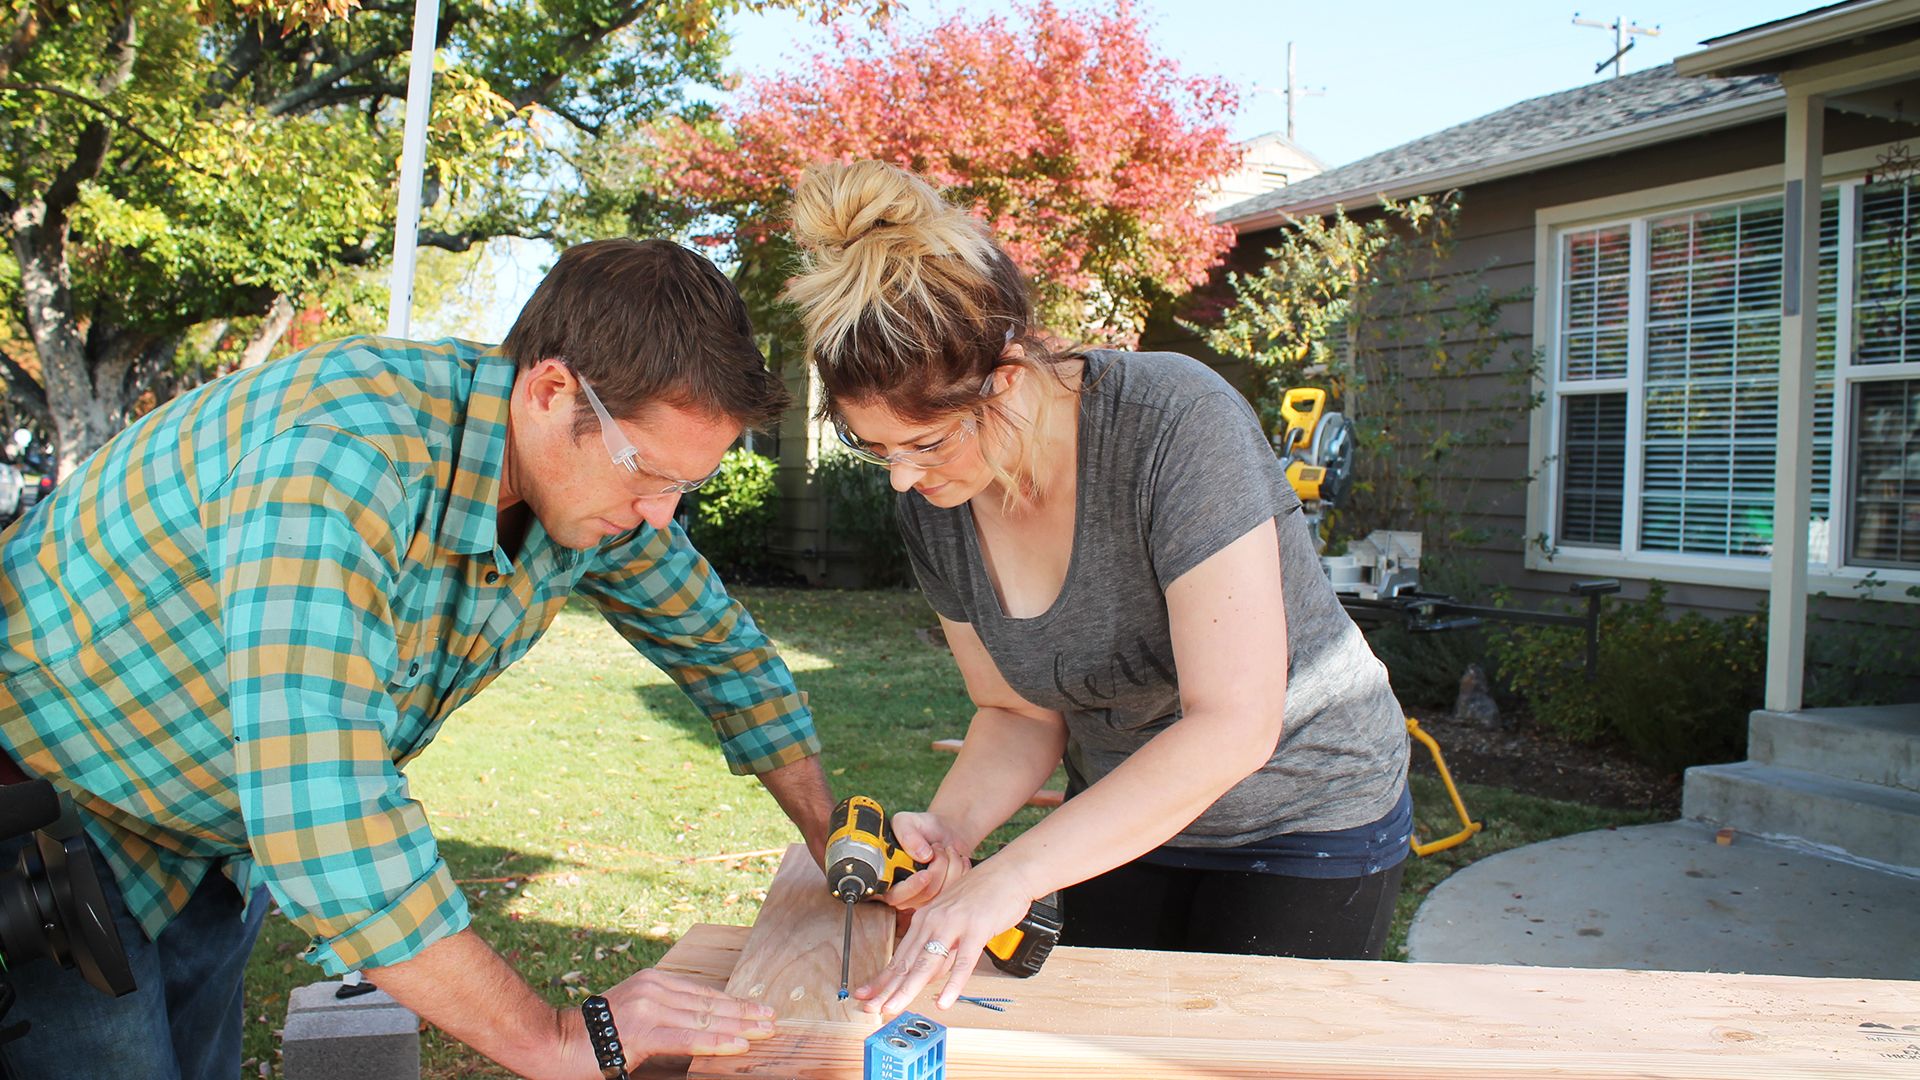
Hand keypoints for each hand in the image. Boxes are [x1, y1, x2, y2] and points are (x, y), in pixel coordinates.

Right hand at [559, 968, 775, 1074]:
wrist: (551, 1043)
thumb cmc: (590, 1038)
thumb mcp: (635, 1021)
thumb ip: (665, 1021)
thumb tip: (701, 1031)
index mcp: (653, 982)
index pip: (704, 993)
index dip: (734, 1003)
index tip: (759, 1009)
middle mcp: (654, 988)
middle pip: (710, 1003)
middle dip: (745, 1013)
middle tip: (773, 1019)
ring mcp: (649, 1006)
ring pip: (705, 1019)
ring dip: (739, 1026)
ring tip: (765, 1031)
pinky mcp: (643, 1030)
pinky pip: (688, 1038)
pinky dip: (717, 1042)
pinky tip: (739, 1045)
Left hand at [854, 858, 1036, 1017]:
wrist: (1009, 872)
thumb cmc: (983, 894)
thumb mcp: (953, 919)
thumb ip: (941, 946)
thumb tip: (930, 974)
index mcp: (926, 919)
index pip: (899, 955)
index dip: (882, 978)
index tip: (865, 995)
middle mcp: (934, 921)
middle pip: (906, 961)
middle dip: (887, 988)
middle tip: (871, 1008)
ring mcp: (954, 925)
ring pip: (926, 963)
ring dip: (908, 988)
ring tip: (895, 1007)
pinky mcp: (976, 930)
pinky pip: (963, 961)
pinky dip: (953, 983)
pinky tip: (945, 1000)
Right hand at [881, 812, 969, 910]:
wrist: (945, 831)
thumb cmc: (922, 827)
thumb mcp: (907, 821)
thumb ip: (907, 834)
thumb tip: (922, 855)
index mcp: (889, 876)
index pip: (894, 895)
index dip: (910, 888)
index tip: (926, 874)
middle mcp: (906, 892)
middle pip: (923, 895)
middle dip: (937, 868)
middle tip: (937, 848)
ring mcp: (926, 897)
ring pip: (942, 894)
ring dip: (950, 865)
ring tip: (946, 849)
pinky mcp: (945, 896)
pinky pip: (956, 890)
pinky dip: (961, 869)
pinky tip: (957, 857)